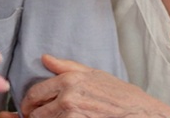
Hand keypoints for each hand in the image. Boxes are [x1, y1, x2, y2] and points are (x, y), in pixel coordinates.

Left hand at [16, 55, 169, 117]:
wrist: (141, 114)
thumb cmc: (122, 96)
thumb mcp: (95, 74)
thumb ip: (67, 67)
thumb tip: (45, 58)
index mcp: (69, 80)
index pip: (35, 93)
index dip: (29, 103)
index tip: (29, 109)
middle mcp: (67, 97)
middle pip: (35, 112)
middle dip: (34, 116)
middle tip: (37, 117)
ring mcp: (71, 115)